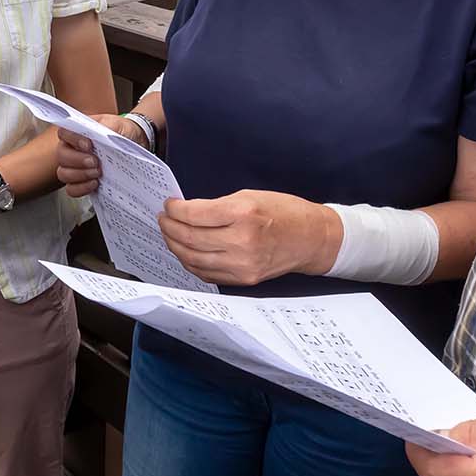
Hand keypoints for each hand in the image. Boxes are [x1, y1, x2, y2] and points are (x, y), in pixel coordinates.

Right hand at [56, 114, 141, 197]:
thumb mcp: (119, 125)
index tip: (88, 145)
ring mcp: (73, 167)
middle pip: (61, 155)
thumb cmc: (120, 134)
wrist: (131, 146)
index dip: (73, 139)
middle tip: (95, 162)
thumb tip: (105, 135)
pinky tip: (95, 183)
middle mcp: (71, 149)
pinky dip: (82, 188)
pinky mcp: (79, 182)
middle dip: (77, 160)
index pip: (64, 132)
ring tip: (97, 172)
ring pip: (63, 174)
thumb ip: (110, 127)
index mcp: (77, 132)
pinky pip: (71, 189)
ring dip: (80, 175)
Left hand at [157, 189, 339, 285]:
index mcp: (243, 214)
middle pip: (190, 238)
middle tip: (164, 219)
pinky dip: (191, 262)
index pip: (194, 214)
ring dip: (175, 246)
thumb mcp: (250, 196)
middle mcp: (241, 242)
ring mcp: (242, 264)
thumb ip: (217, 206)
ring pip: (193, 259)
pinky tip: (186, 251)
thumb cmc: (285, 212)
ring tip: (170, 234)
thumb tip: (187, 212)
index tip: (169, 205)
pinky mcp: (244, 279)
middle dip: (170, 228)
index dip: (175, 210)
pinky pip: (207, 273)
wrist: (312, 238)